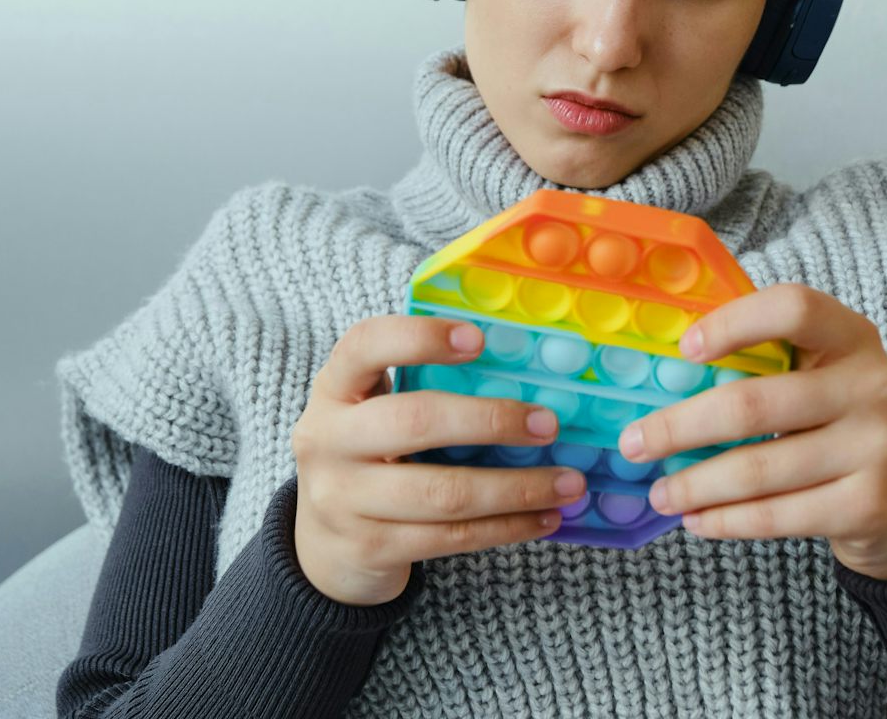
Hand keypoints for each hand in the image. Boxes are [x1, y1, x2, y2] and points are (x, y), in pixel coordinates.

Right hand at [290, 314, 588, 605]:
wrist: (318, 548)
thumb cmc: (367, 459)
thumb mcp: (371, 414)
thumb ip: (420, 388)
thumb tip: (524, 368)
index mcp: (333, 390)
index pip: (365, 346)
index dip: (420, 337)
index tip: (479, 339)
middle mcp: (328, 440)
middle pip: (415, 422)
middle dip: (490, 421)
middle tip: (548, 423)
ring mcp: (343, 500)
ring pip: (443, 493)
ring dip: (516, 487)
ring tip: (568, 483)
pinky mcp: (370, 548)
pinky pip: (451, 537)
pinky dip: (506, 527)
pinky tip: (544, 518)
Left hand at [615, 283, 886, 580]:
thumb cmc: (846, 427)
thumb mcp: (825, 379)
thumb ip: (768, 363)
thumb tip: (665, 367)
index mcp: (853, 338)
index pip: (793, 308)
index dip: (734, 323)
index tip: (684, 350)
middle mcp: (872, 385)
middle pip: (754, 404)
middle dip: (679, 427)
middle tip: (634, 443)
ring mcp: (876, 448)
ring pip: (759, 470)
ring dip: (695, 484)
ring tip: (660, 493)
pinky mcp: (868, 505)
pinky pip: (777, 515)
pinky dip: (727, 520)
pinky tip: (698, 519)